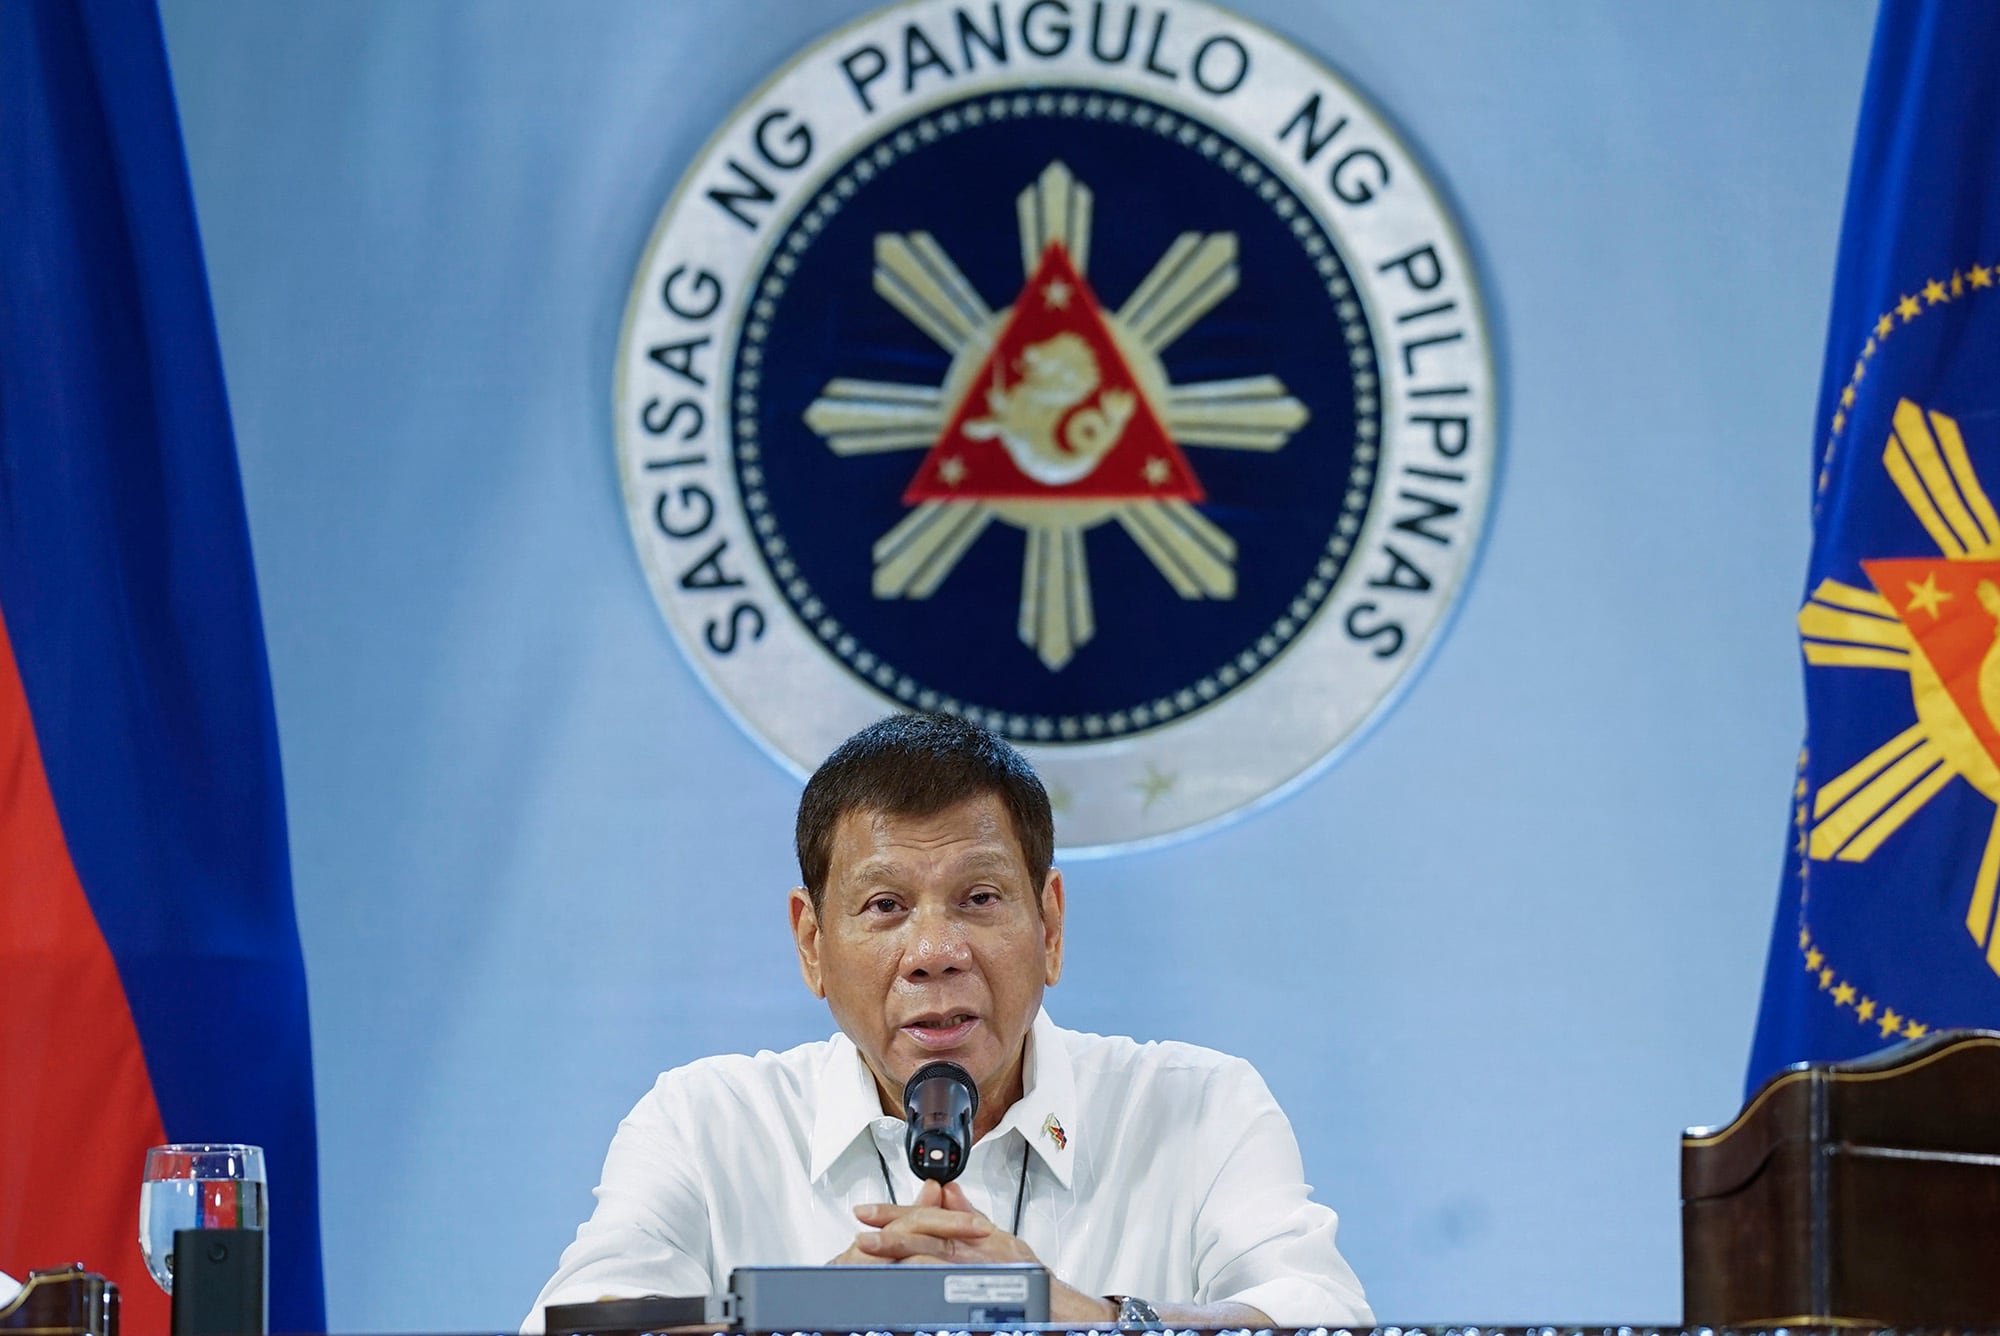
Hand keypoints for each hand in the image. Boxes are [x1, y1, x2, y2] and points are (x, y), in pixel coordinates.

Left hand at [829, 1181, 1111, 1322]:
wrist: (1056, 1307)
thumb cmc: (1031, 1277)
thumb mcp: (1000, 1239)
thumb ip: (968, 1214)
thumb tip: (948, 1190)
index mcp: (967, 1238)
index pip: (924, 1218)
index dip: (893, 1213)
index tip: (867, 1212)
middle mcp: (967, 1253)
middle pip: (921, 1235)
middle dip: (888, 1232)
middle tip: (862, 1230)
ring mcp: (968, 1275)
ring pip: (925, 1260)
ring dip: (896, 1254)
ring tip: (869, 1252)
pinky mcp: (972, 1295)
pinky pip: (938, 1287)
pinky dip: (915, 1282)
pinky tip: (897, 1281)